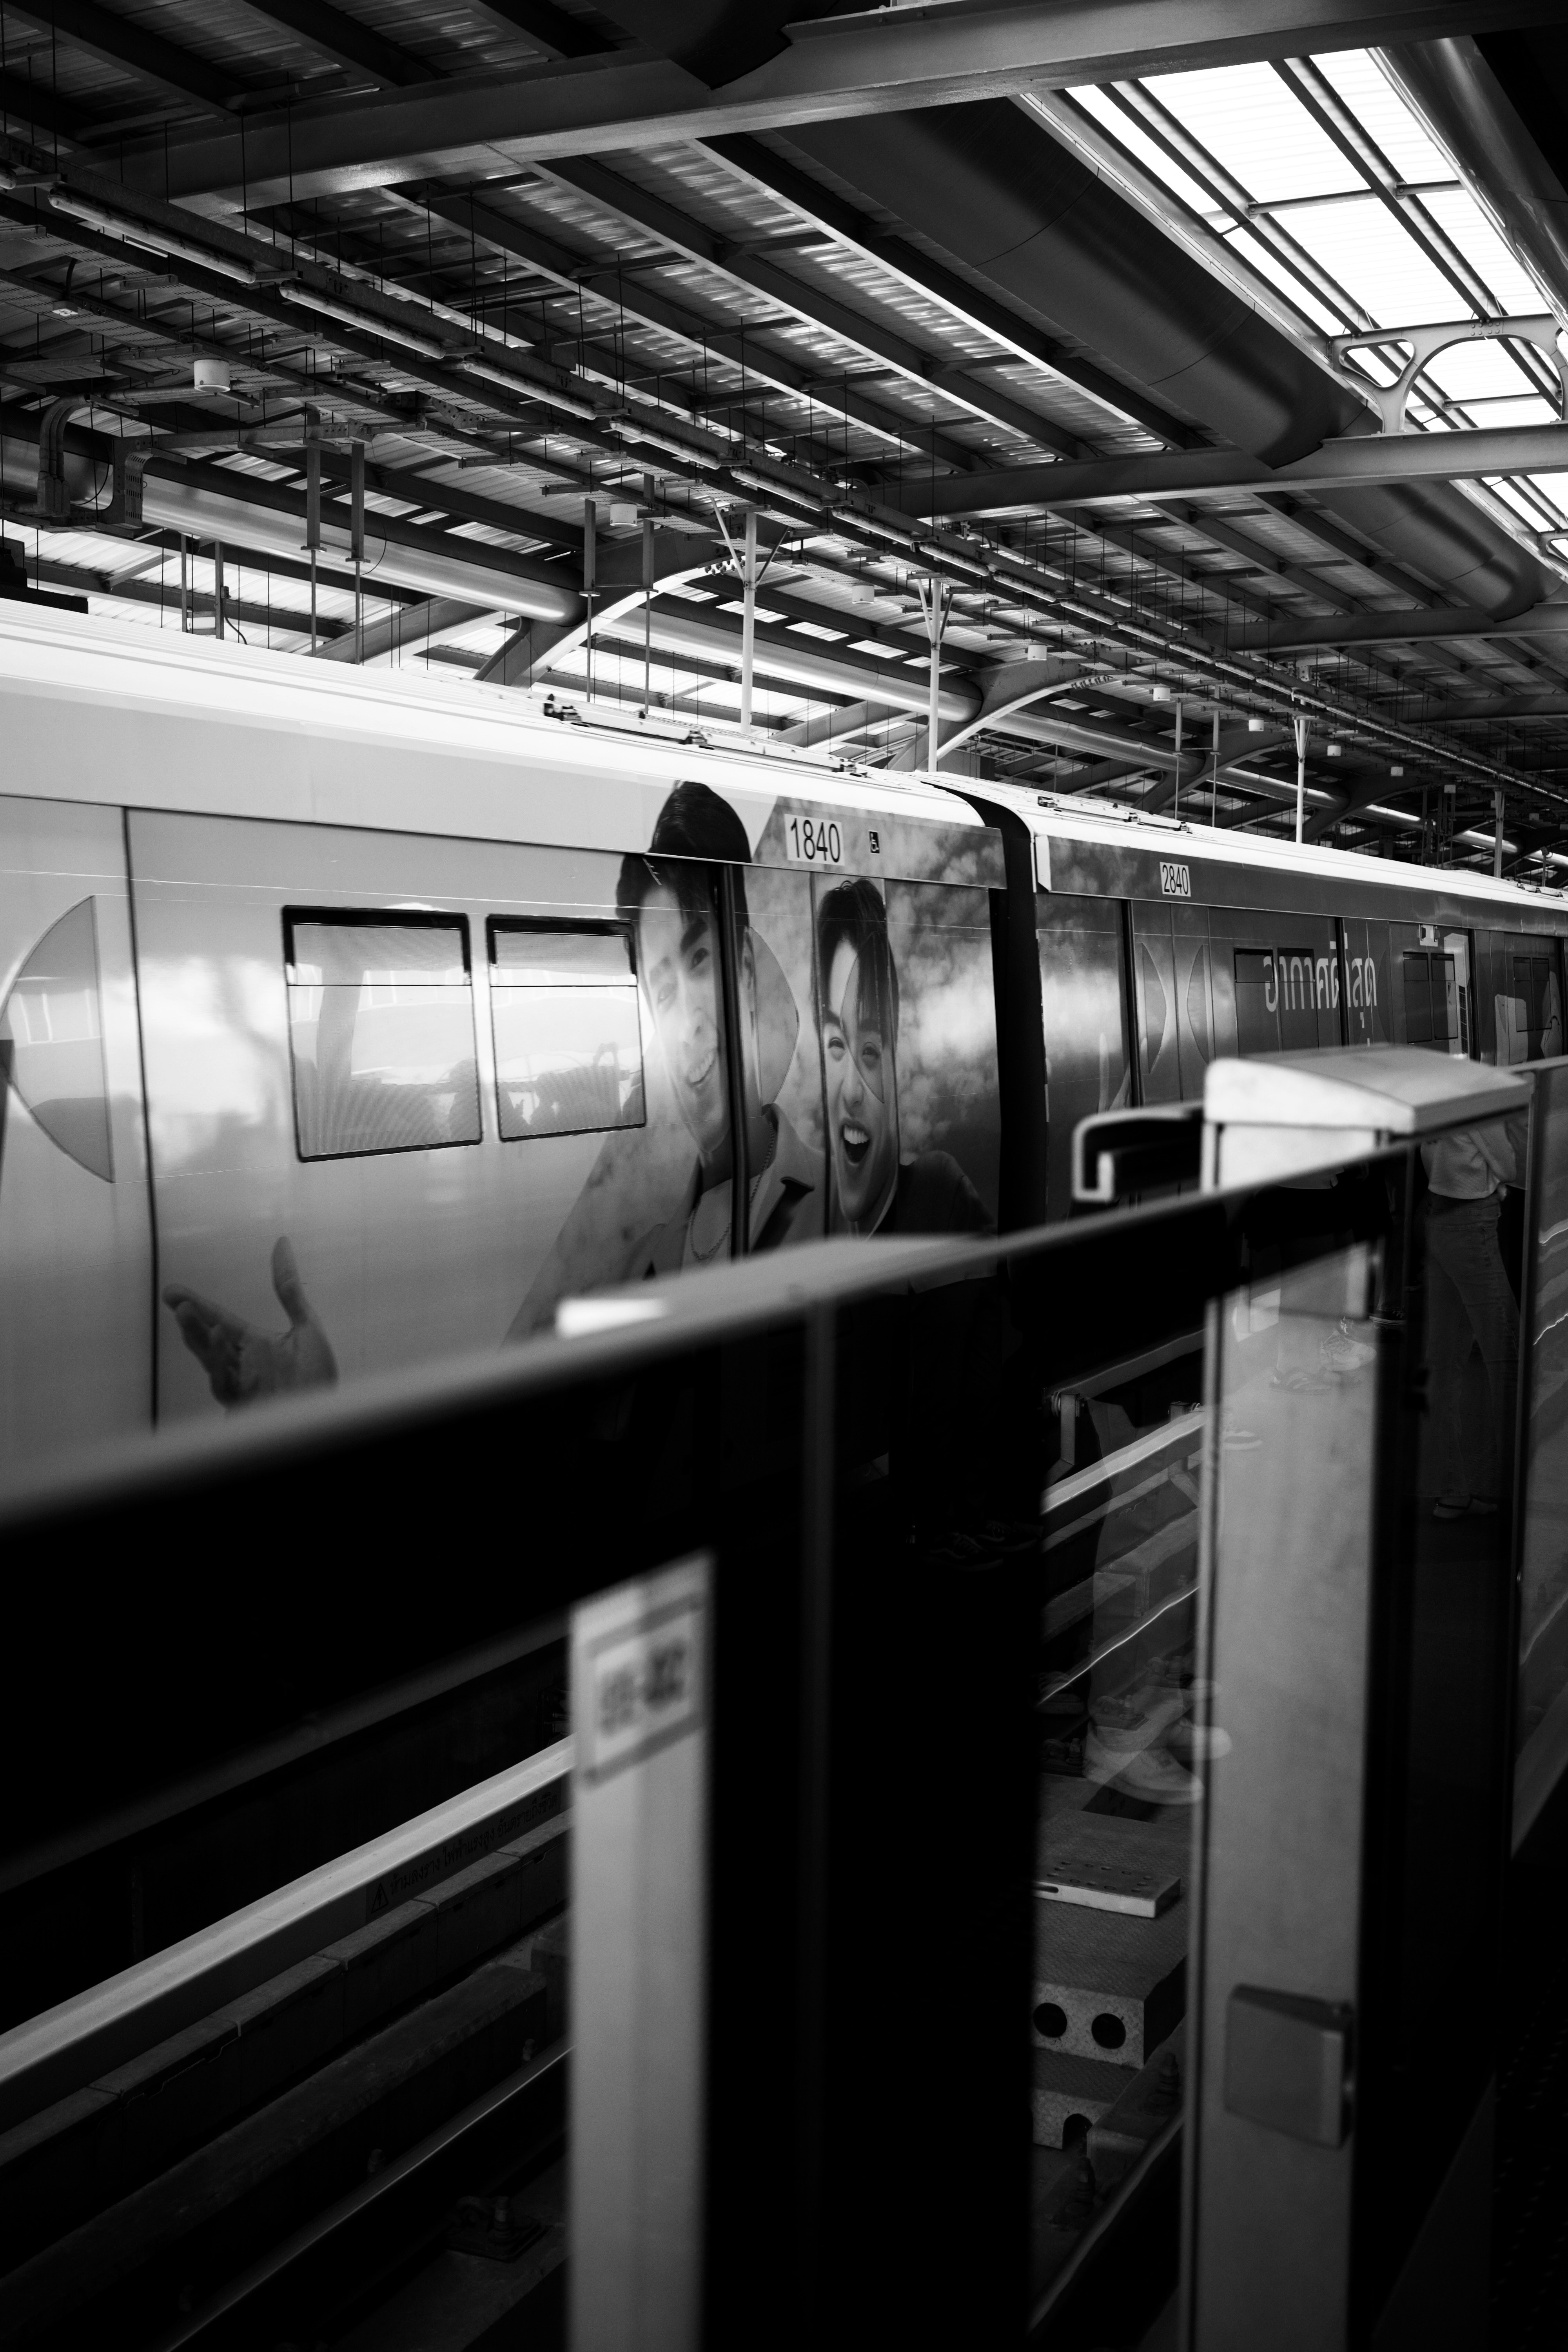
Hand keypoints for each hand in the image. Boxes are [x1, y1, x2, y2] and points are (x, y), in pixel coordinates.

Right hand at [164, 1237, 337, 1406]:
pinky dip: (222, 1368)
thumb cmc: (317, 1376)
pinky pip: (226, 1386)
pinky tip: (220, 1348)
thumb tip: (282, 1243)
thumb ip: (289, 1288)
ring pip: (212, 1361)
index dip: (197, 1306)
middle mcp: (242, 1364)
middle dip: (191, 1321)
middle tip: (176, 1301)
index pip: (220, 1320)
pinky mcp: (244, 1407)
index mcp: (254, 1345)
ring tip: (189, 1314)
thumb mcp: (307, 1325)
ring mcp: (241, 1386)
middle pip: (209, 1339)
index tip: (171, 1291)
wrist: (328, 1418)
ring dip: (201, 1339)